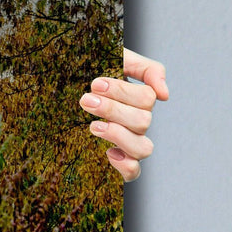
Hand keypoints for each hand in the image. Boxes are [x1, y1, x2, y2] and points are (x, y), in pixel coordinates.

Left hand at [80, 48, 167, 182]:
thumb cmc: (93, 70)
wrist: (66, 83)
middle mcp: (138, 122)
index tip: (96, 84)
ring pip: (143, 148)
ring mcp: (130, 141)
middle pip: (143, 122)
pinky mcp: (119, 159)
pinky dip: (125, 165)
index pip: (147, 98)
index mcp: (140, 98)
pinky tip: (108, 152)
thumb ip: (147, 69)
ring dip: (118, 135)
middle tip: (86, 100)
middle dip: (113, 110)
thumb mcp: (119, 58)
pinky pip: (134, 172)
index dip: (122, 92)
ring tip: (93, 126)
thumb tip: (165, 95)